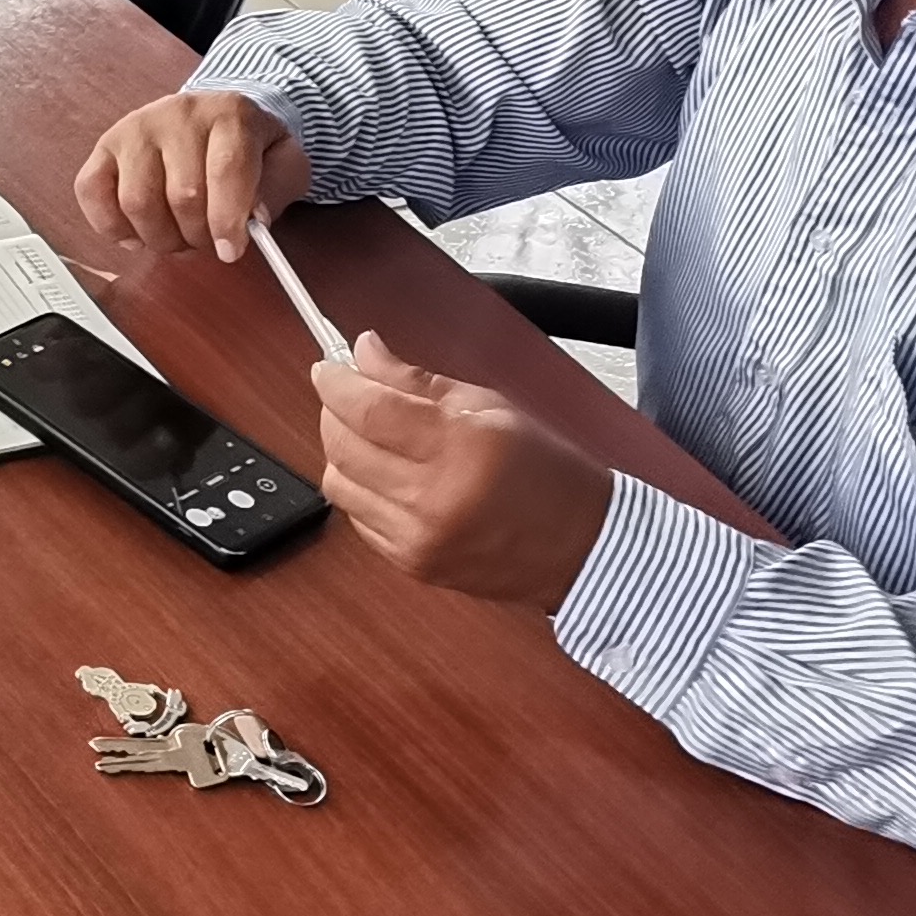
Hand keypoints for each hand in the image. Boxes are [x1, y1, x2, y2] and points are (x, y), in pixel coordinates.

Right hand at [76, 91, 309, 261]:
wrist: (216, 115)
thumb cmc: (249, 145)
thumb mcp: (285, 162)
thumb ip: (278, 189)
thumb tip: (253, 217)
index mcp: (229, 113)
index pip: (225, 170)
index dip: (227, 219)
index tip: (230, 250)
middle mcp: (178, 114)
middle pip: (182, 194)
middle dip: (198, 235)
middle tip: (210, 241)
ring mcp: (136, 128)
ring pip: (136, 200)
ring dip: (160, 236)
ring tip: (178, 235)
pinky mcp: (106, 146)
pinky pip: (91, 191)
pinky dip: (111, 225)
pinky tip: (137, 232)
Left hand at [314, 333, 616, 610]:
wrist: (585, 546)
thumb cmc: (549, 474)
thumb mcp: (491, 406)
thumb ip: (417, 379)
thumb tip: (366, 351)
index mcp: (460, 447)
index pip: (367, 409)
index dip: (336, 383)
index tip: (329, 368)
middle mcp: (434, 497)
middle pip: (342, 445)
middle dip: (334, 411)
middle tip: (350, 395)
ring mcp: (420, 537)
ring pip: (339, 484)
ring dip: (342, 452)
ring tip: (371, 437)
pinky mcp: (413, 564)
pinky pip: (357, 518)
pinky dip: (360, 490)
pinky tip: (386, 476)